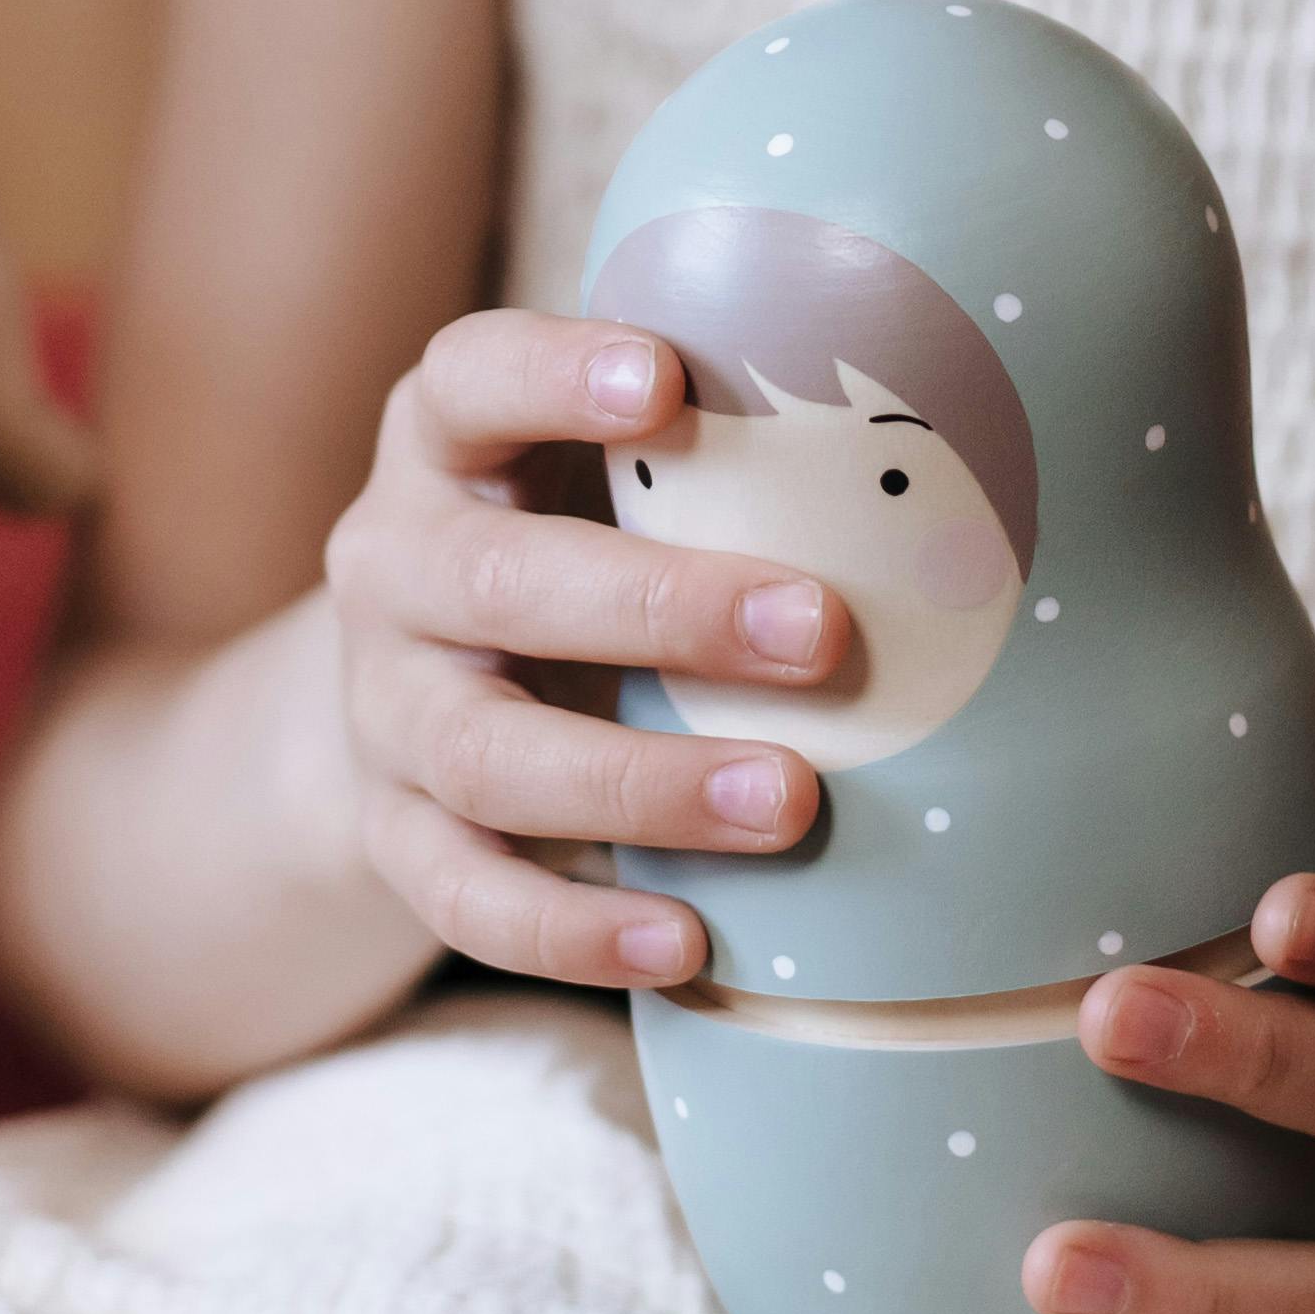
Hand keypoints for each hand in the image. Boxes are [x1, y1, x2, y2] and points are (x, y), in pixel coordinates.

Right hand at [329, 309, 848, 990]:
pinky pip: (463, 897)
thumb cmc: (569, 533)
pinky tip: (686, 939)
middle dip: (664, 609)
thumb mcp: (599, 464)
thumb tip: (932, 448)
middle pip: (500, 583)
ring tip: (790, 801)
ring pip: (485, 754)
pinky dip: (571, 930)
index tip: (667, 378)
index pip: (470, 377)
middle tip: (821, 630)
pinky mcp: (393, 834)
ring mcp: (382, 710)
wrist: (417, 679)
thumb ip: (706, 444)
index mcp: (443, 442)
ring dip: (644, 784)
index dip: (555, 373)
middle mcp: (393, 566)